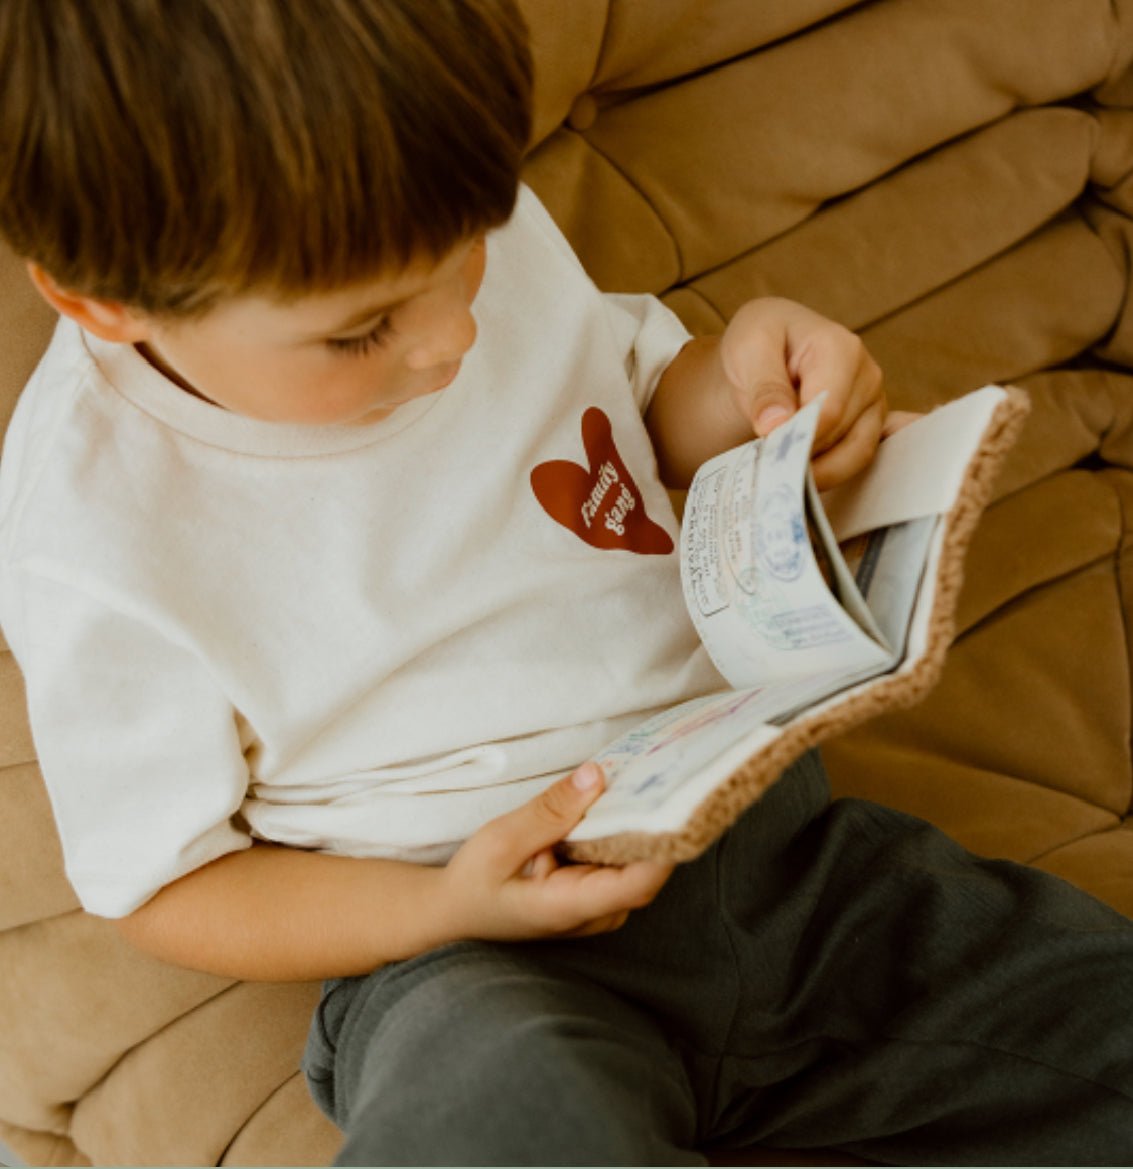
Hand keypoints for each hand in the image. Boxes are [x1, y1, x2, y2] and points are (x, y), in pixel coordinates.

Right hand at [439, 763, 673, 941]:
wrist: (456, 912)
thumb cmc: (473, 883)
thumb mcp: (501, 840)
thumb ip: (551, 810)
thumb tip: (597, 774)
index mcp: (571, 907)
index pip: (638, 882)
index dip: (664, 844)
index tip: (677, 801)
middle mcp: (596, 914)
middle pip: (646, 868)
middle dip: (653, 821)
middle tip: (662, 768)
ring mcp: (599, 907)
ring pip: (636, 862)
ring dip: (637, 822)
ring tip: (644, 774)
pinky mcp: (596, 894)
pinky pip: (621, 860)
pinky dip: (620, 829)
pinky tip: (619, 797)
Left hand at [719, 298, 886, 489]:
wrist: (763, 354)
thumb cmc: (758, 344)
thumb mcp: (747, 351)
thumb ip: (764, 387)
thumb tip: (776, 424)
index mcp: (841, 348)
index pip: (829, 411)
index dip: (798, 438)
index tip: (766, 448)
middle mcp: (867, 376)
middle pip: (840, 436)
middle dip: (801, 455)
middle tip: (765, 463)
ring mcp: (872, 404)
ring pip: (853, 456)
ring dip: (814, 470)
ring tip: (777, 471)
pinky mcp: (868, 427)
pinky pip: (855, 462)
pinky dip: (826, 475)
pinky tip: (798, 475)